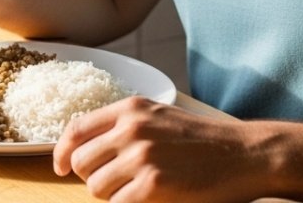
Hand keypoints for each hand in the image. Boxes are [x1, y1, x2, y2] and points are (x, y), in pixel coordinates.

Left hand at [53, 97, 273, 202]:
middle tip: (117, 182)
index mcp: (130, 109)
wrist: (243, 154)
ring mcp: (141, 157)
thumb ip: (124, 125)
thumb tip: (84, 148)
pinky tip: (150, 198)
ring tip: (139, 189)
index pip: (76, 129)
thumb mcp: (159, 116)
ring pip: (95, 187)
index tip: (59, 168)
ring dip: (112, 195)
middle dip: (92, 177)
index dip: (61, 152)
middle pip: (80, 163)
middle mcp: (131, 129)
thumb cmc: (202, 140)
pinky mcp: (153, 185)